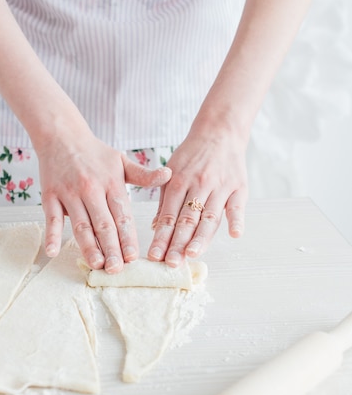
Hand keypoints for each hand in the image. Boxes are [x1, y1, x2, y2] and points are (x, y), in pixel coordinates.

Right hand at [35, 126, 170, 272]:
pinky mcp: (50, 196)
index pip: (122, 216)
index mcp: (112, 184)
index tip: (133, 257)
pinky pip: (52, 218)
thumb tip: (168, 175)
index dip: (128, 238)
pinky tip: (53, 252)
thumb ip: (144, 175)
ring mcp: (70, 194)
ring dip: (88, 247)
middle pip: (103, 224)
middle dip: (111, 249)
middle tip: (117, 269)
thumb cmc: (95, 153)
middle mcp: (91, 190)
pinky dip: (52, 235)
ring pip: (81, 225)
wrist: (61, 134)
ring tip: (97, 265)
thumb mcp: (122, 161)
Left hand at [148, 124, 247, 266]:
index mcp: (178, 182)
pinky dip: (236, 220)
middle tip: (171, 263)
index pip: (168, 216)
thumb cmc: (192, 155)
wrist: (219, 131)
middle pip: (187, 220)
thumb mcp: (172, 172)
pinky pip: (237, 206)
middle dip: (177, 243)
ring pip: (209, 217)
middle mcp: (198, 185)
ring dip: (201, 238)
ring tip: (192, 255)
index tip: (155, 256)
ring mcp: (219, 187)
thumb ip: (164, 200)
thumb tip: (156, 227)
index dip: (161, 237)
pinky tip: (234, 235)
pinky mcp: (238, 187)